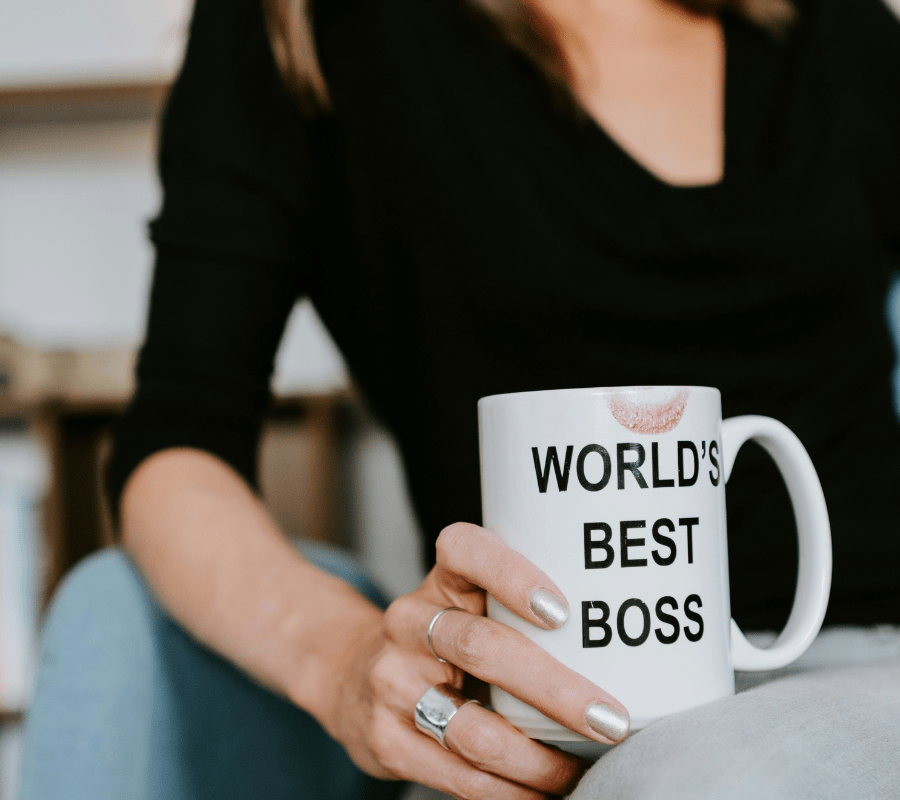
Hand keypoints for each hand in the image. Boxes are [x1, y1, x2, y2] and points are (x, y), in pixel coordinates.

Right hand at [322, 522, 629, 798]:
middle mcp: (410, 620)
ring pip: (473, 727)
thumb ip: (523, 610)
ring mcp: (392, 680)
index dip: (513, 576)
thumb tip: (627, 649)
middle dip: (556, 690)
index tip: (563, 611)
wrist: (354, 674)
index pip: (468, 552)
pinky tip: (541, 792)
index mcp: (441, 578)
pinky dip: (510, 791)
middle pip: (483, 648)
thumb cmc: (444, 636)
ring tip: (583, 770)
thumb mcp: (470, 602)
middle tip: (611, 719)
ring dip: (539, 759)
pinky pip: (457, 773)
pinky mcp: (386, 737)